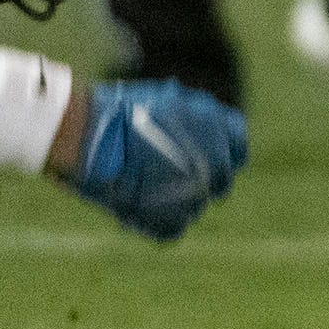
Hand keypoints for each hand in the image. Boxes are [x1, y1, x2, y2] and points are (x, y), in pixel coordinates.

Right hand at [62, 80, 245, 240]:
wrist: (91, 135)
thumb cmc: (122, 112)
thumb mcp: (168, 101)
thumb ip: (195, 118)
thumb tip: (204, 128)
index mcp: (218, 130)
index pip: (238, 145)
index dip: (223, 149)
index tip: (207, 153)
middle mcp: (215, 164)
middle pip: (222, 179)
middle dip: (202, 176)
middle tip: (170, 171)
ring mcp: (195, 196)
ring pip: (196, 204)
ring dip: (177, 197)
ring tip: (143, 184)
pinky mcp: (170, 222)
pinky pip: (174, 226)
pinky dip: (158, 219)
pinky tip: (136, 204)